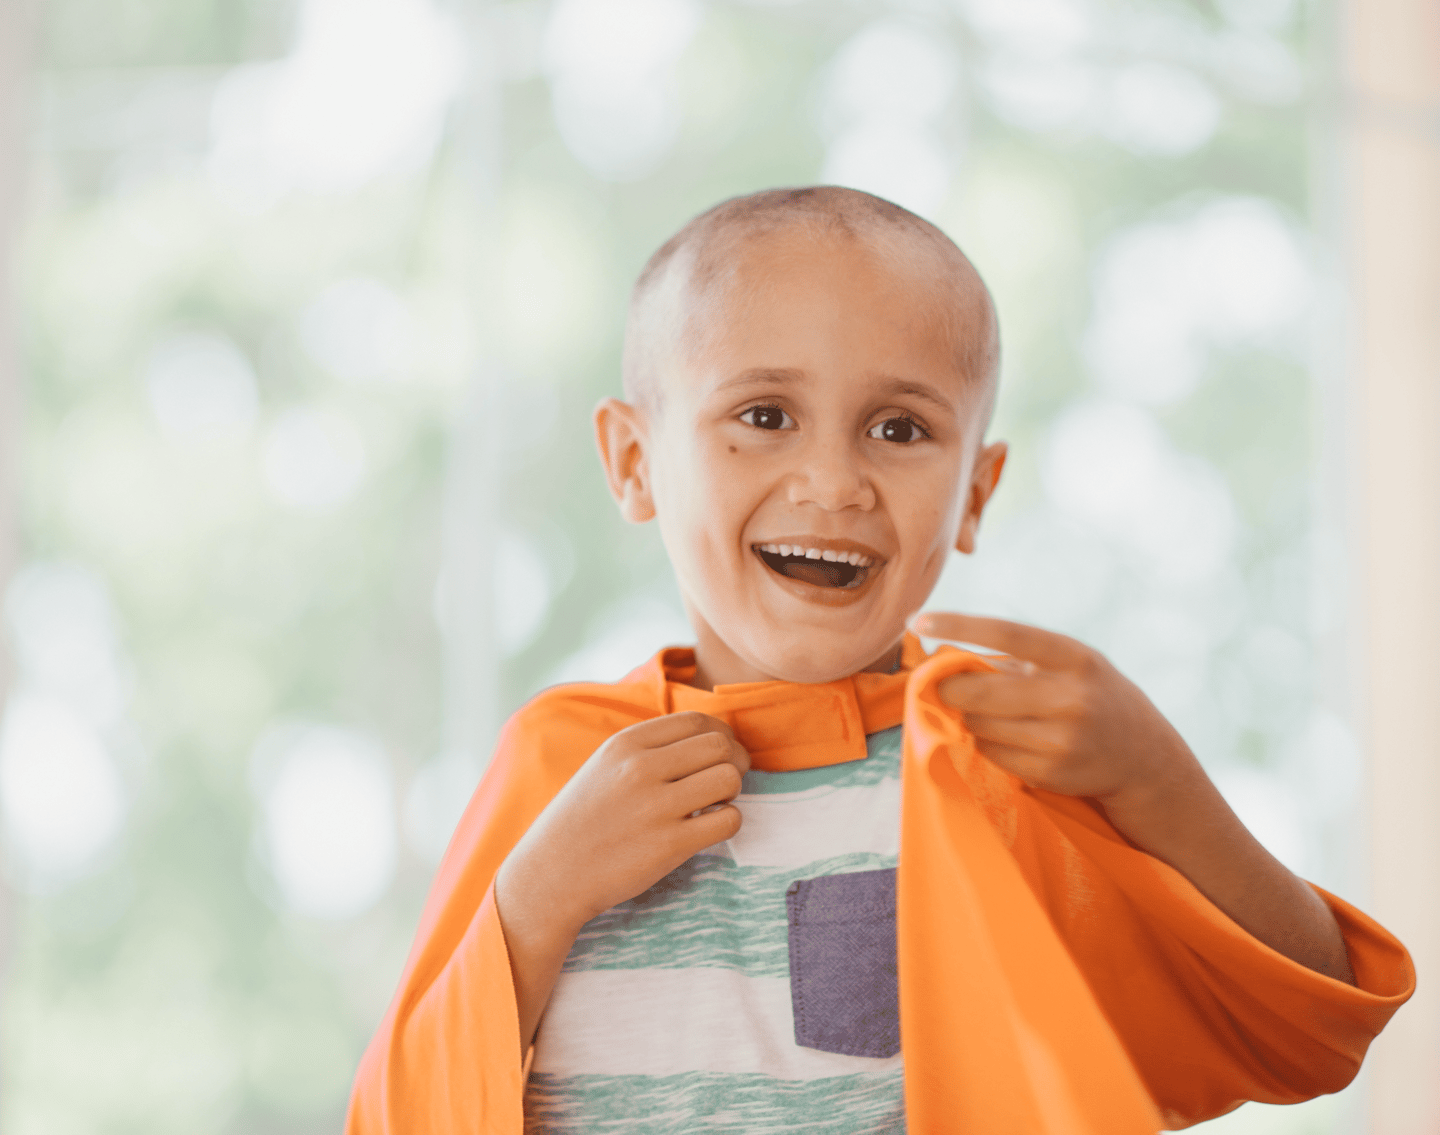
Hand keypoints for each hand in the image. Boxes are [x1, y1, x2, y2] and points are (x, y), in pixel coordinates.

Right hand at [499, 711, 749, 933]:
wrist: (551, 875)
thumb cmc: (583, 820)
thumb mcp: (605, 766)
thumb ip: (650, 748)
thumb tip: (710, 739)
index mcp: (626, 743)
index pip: (697, 720)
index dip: (720, 735)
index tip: (719, 755)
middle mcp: (641, 768)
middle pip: (720, 745)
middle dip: (734, 761)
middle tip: (724, 781)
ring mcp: (655, 807)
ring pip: (729, 778)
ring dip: (732, 792)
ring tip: (714, 805)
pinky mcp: (669, 845)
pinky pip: (728, 821)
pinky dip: (728, 823)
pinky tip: (707, 829)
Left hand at [915, 611, 1354, 982]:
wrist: (1146, 759)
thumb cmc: (1092, 698)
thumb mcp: (1069, 666)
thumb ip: (1016, 660)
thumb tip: (944, 658)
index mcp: (1075, 658)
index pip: (1006, 632)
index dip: (959, 625)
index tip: (917, 622)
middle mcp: (1072, 697)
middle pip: (978, 691)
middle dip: (951, 689)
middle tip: (943, 685)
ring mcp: (1062, 740)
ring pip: (978, 726)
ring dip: (972, 719)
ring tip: (995, 715)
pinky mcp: (1051, 773)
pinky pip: (991, 754)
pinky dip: (987, 745)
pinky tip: (1010, 740)